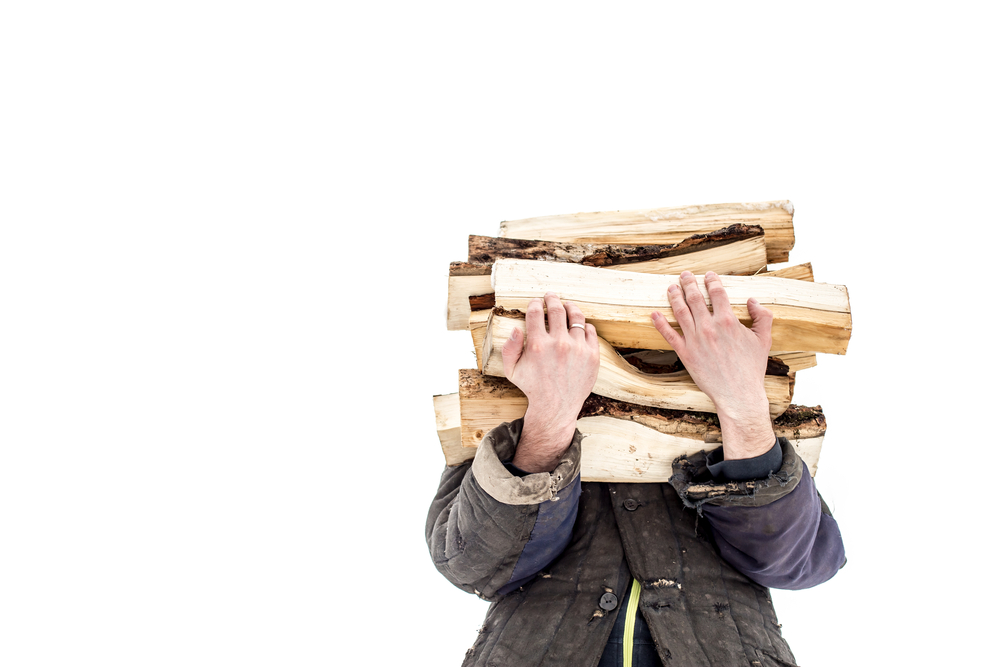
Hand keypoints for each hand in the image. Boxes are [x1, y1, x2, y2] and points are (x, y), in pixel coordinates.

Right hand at [501, 292, 599, 471]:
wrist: (556, 408)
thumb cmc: (532, 387)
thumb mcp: (512, 370)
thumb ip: (509, 348)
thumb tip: (516, 328)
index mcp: (537, 345)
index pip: (536, 312)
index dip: (534, 303)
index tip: (535, 302)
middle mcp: (559, 344)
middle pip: (556, 309)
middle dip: (552, 299)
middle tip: (551, 295)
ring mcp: (578, 349)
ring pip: (576, 317)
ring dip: (570, 307)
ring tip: (567, 305)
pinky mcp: (592, 355)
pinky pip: (590, 331)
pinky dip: (584, 325)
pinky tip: (579, 325)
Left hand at [651, 271, 774, 459]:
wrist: (738, 394)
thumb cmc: (751, 368)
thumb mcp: (763, 340)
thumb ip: (762, 317)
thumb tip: (753, 301)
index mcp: (728, 321)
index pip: (717, 293)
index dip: (712, 281)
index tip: (708, 275)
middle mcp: (709, 327)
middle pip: (695, 298)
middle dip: (688, 283)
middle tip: (684, 275)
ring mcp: (695, 340)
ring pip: (680, 312)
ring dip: (674, 297)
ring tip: (671, 287)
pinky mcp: (685, 353)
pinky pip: (669, 335)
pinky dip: (660, 323)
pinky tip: (654, 314)